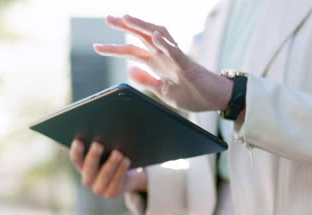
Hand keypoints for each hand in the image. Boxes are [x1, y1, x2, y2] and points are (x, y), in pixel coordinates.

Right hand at [69, 139, 146, 198]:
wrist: (128, 177)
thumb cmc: (114, 157)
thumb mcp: (108, 150)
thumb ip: (104, 142)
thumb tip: (106, 126)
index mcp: (82, 166)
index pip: (75, 159)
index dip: (76, 150)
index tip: (79, 140)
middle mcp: (87, 179)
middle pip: (89, 167)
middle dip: (93, 155)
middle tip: (98, 144)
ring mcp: (98, 188)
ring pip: (104, 175)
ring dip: (111, 163)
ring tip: (118, 152)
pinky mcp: (111, 193)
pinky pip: (116, 181)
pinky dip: (121, 169)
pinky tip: (126, 160)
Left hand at [94, 14, 233, 111]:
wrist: (214, 100)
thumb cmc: (191, 94)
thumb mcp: (162, 91)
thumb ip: (147, 80)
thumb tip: (129, 70)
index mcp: (157, 64)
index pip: (132, 52)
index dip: (115, 49)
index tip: (97, 46)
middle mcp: (164, 57)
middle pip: (141, 38)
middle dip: (125, 27)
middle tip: (108, 18)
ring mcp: (176, 59)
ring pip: (157, 37)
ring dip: (142, 27)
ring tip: (127, 18)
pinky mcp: (188, 66)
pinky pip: (176, 52)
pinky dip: (165, 44)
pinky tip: (154, 36)